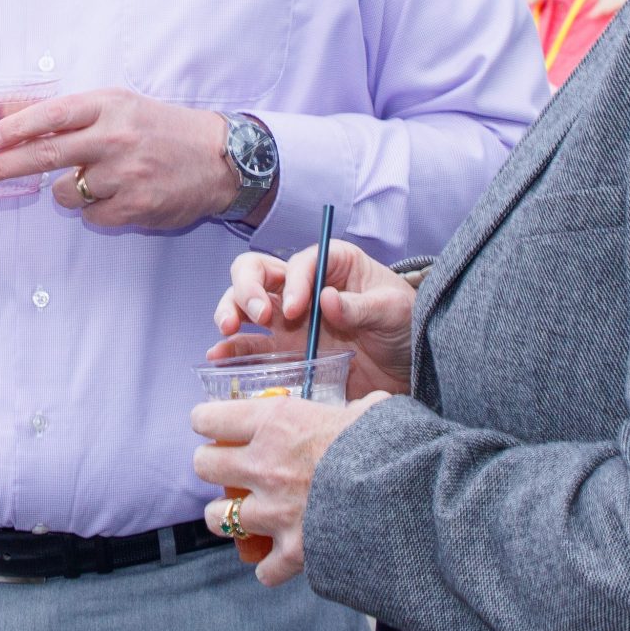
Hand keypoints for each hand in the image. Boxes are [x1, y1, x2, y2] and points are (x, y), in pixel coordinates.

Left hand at [0, 88, 230, 229]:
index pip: (50, 114)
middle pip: (43, 154)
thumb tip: (2, 109)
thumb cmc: (157, 128)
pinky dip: (95, 210)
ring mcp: (126, 174)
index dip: (13, 128)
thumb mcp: (114, 105)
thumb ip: (60, 111)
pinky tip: (119, 196)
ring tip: (102, 178)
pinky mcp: (136, 207)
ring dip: (68, 190)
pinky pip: (90, 216)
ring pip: (64, 192)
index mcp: (108, 105)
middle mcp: (114, 137)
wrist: (220, 158)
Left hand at [192, 391, 389, 585]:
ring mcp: (275, 511)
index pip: (209, 417)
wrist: (408, 495)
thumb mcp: (366, 411)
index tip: (212, 425)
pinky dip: (270, 566)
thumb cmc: (388, 445)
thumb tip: (367, 407)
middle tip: (227, 468)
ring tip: (240, 515)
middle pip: (204, 465)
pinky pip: (263, 568)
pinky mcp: (293, 550)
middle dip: (212, 465)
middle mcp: (264, 465)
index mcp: (276, 422)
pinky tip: (278, 558)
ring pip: (218, 517)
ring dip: (227, 516)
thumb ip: (353, 409)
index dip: (207, 421)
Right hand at [212, 240, 413, 399]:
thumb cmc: (406, 324)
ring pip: (244, 304)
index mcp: (331, 264)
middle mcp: (302, 285)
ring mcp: (289, 318)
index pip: (299, 263)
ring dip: (230, 311)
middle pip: (257, 272)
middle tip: (257, 316)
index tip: (296, 311)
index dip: (293, 283)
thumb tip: (326, 298)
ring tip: (228, 330)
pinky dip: (232, 350)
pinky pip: (251, 346)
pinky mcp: (285, 349)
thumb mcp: (392, 310)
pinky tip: (219, 357)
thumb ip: (360, 306)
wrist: (410, 367)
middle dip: (248, 289)